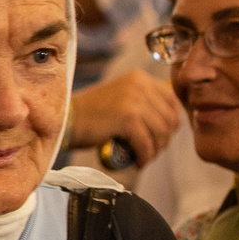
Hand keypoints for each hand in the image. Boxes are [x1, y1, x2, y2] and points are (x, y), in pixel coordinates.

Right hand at [68, 74, 182, 166]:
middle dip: (164, 140)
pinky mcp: (127, 118)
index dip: (171, 124)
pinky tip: (138, 162)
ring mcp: (134, 100)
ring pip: (161, 132)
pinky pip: (147, 143)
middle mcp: (140, 84)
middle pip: (170, 119)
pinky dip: (145, 156)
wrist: (65, 119)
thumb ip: (145, 103)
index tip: (160, 137)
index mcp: (140, 78)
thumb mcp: (122, 98)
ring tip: (143, 157)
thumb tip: (171, 123)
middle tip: (150, 151)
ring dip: (155, 150)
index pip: (173, 102)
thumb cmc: (92, 114)